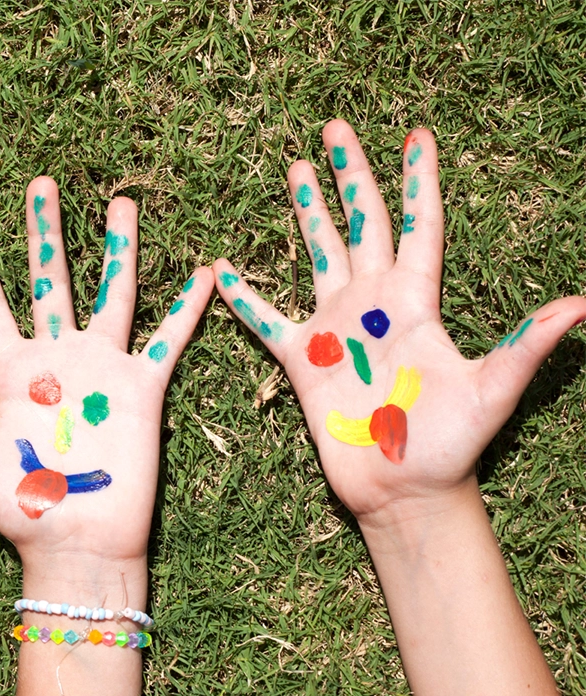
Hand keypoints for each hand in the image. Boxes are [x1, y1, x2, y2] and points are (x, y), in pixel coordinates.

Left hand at [0, 177, 213, 573]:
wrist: (77, 544)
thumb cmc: (21, 509)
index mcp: (13, 372)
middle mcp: (57, 360)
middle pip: (49, 280)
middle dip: (44, 232)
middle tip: (41, 183)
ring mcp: (101, 370)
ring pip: (110, 293)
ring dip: (116, 248)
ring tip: (119, 201)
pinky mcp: (141, 390)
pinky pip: (167, 341)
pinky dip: (186, 309)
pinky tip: (203, 272)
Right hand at [213, 120, 585, 524]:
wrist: (403, 490)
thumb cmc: (451, 445)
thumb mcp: (492, 391)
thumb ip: (525, 346)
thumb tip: (581, 305)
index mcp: (415, 303)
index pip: (419, 226)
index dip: (418, 181)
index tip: (416, 135)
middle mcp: (374, 305)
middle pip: (363, 224)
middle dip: (352, 175)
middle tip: (336, 129)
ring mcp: (336, 330)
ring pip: (319, 254)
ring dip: (308, 213)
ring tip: (296, 169)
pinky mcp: (302, 362)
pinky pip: (266, 321)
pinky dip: (244, 297)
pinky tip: (223, 270)